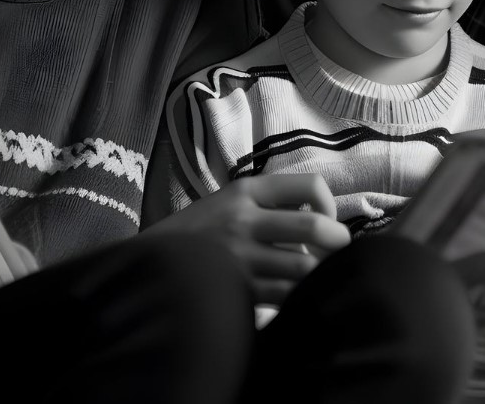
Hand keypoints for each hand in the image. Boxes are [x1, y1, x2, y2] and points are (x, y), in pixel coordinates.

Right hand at [147, 172, 351, 303]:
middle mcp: (243, 220)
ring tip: (317, 276)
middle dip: (338, 242)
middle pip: (313, 229)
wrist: (143, 268)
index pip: (310, 186)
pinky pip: (283, 297)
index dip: (329, 205)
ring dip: (318, 275)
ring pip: (303, 269)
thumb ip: (268, 204)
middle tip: (340, 250)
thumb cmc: (194, 236)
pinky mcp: (233, 292)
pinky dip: (296, 298)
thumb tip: (323, 221)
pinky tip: (293, 297)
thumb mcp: (226, 202)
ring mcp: (237, 258)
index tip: (327, 220)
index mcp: (245, 191)